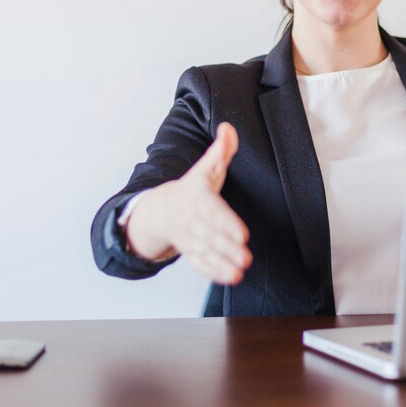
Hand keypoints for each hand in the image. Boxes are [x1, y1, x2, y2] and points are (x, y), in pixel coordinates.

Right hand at [125, 122, 251, 284]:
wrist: (160, 209)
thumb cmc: (192, 188)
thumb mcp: (206, 167)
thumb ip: (221, 150)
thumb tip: (229, 128)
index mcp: (197, 196)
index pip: (213, 211)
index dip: (227, 223)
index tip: (242, 234)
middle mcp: (191, 219)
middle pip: (210, 235)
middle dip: (227, 248)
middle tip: (245, 257)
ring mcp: (189, 237)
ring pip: (205, 252)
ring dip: (222, 263)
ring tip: (240, 271)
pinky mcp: (191, 251)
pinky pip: (200, 263)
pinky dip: (214, 272)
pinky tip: (231, 278)